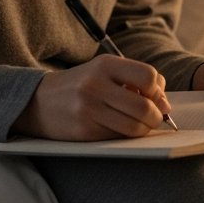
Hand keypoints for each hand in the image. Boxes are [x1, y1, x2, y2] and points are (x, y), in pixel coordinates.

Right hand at [12, 54, 170, 139]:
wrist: (37, 102)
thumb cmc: (80, 86)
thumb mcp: (104, 72)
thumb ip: (135, 81)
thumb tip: (165, 104)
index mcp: (105, 65)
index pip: (149, 77)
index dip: (158, 91)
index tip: (156, 98)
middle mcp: (96, 85)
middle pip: (144, 107)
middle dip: (156, 116)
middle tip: (155, 118)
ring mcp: (88, 109)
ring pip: (134, 127)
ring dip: (144, 130)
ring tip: (140, 126)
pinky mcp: (84, 131)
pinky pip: (117, 137)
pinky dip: (126, 136)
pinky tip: (120, 129)